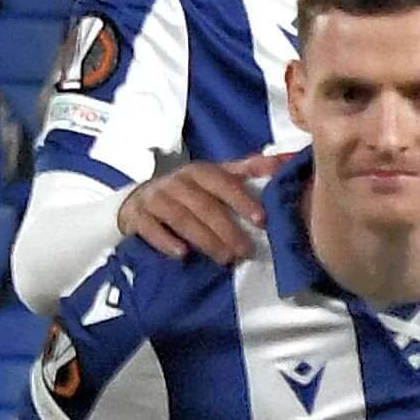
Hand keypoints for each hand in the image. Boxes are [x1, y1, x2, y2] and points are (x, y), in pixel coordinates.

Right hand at [116, 150, 282, 262]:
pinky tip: (182, 254)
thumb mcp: (216, 177)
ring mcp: (155, 198)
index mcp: (200, 172)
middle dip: (227, 229)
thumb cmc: (189, 191)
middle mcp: (177, 181)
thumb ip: (248, 170)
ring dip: (204, 239)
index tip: (262, 220)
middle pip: (204, 205)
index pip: (223, 182)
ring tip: (224, 258)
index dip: (242, 200)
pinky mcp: (137, 216)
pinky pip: (150, 228)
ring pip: (180, 218)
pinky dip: (166, 241)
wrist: (140, 200)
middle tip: (245, 251)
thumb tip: (283, 162)